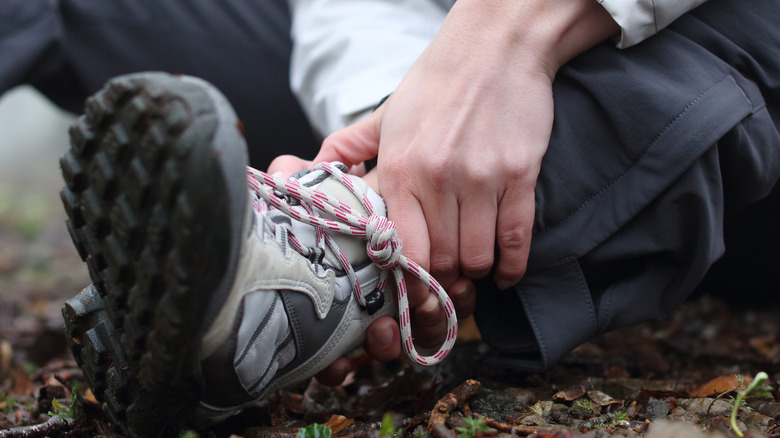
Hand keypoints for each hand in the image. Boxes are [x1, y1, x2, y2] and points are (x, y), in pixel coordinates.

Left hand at [271, 0, 618, 385]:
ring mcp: (481, 178)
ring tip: (472, 262)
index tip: (413, 280)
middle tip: (446, 275)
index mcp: (399, 168)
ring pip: (479, 257)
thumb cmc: (437, 82)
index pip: (401, 249)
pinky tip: (504, 270)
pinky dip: (512, 264)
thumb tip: (317, 168)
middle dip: (444, 276)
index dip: (408, 276)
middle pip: (442, 260)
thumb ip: (350, 146)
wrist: (495, 45)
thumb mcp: (387, 113)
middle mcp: (438, 178)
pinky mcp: (519, 174)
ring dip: (476, 269)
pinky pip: (518, 237)